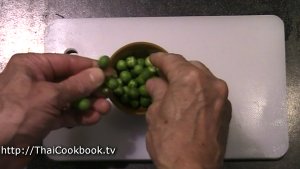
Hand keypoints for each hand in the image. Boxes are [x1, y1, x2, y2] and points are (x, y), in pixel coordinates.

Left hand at [0, 53, 109, 146]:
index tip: (111, 72)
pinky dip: (79, 116)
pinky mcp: (44, 118)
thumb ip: (77, 85)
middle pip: (72, 81)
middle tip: (109, 95)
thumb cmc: (17, 113)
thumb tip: (100, 74)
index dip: (90, 67)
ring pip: (71, 99)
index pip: (68, 62)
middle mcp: (38, 80)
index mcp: (33, 66)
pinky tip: (92, 118)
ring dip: (88, 104)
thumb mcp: (50, 96)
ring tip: (104, 110)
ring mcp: (41, 101)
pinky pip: (66, 113)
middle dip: (91, 90)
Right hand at [145, 53, 230, 168]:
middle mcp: (210, 82)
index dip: (160, 59)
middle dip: (176, 69)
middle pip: (191, 67)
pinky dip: (200, 92)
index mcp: (189, 79)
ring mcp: (222, 97)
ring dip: (189, 80)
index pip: (173, 61)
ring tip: (177, 89)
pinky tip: (190, 101)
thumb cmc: (170, 141)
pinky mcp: (227, 110)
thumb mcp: (155, 114)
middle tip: (163, 76)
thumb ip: (157, 92)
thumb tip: (155, 82)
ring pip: (204, 79)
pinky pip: (211, 93)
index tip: (153, 60)